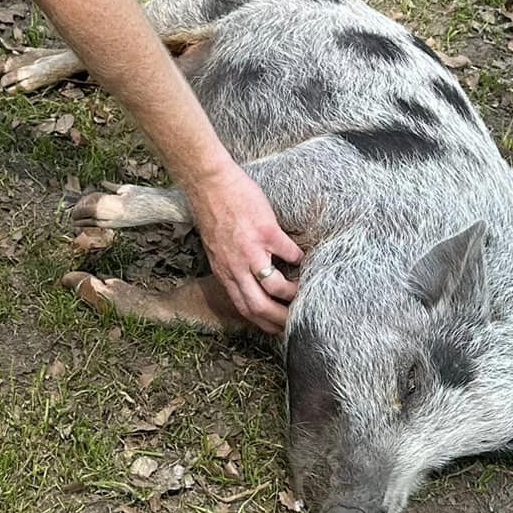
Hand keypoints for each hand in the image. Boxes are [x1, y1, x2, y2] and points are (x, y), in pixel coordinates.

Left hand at [189, 166, 300, 333]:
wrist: (209, 183)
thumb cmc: (212, 213)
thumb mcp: (215, 249)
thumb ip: (229, 266)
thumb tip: (245, 279)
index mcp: (224, 272)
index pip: (244, 308)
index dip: (263, 323)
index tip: (279, 328)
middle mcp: (236, 267)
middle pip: (260, 307)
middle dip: (281, 319)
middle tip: (297, 320)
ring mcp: (252, 251)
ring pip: (276, 287)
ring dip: (293, 292)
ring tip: (303, 288)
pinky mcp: (266, 232)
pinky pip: (291, 253)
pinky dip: (300, 258)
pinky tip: (302, 256)